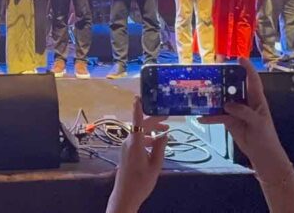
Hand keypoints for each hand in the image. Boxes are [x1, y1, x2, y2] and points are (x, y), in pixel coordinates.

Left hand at [106, 96, 168, 212]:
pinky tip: (156, 142)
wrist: (126, 195)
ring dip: (152, 130)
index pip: (137, 122)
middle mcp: (128, 142)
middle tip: (168, 117)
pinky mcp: (126, 152)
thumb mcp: (155, 166)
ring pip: (140, 133)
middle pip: (142, 126)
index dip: (137, 109)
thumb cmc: (141, 182)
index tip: (138, 97)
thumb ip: (160, 148)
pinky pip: (137, 139)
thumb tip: (164, 135)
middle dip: (155, 121)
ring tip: (166, 130)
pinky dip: (147, 138)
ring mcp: (126, 146)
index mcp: (135, 144)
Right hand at [199, 58, 289, 175]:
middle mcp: (245, 102)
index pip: (252, 80)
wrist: (262, 155)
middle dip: (224, 78)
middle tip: (213, 70)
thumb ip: (244, 112)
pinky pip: (218, 116)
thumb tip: (227, 104)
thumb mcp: (258, 123)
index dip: (247, 68)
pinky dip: (210, 117)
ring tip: (201, 90)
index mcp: (257, 99)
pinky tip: (201, 117)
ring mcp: (236, 111)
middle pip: (234, 86)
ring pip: (223, 100)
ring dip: (213, 96)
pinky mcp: (229, 121)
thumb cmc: (266, 137)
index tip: (239, 58)